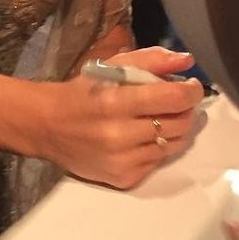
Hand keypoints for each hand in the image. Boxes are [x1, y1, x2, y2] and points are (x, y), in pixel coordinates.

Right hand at [36, 47, 203, 187]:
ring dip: (174, 130)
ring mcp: (122, 161)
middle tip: (177, 102)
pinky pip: (156, 163)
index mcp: (115, 101)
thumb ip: (151, 60)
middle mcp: (120, 135)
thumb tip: (187, 61)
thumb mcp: (111, 66)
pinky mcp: (123, 180)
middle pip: (178, 124)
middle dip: (185, 110)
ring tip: (160, 118)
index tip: (192, 86)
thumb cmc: (81, 92)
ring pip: (172, 146)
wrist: (46, 127)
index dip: (191, 92)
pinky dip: (156, 148)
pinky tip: (142, 137)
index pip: (172, 99)